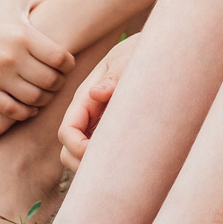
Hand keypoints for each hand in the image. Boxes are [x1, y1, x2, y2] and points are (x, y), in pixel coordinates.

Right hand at [0, 0, 73, 118]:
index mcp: (24, 35)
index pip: (62, 59)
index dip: (69, 65)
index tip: (66, 66)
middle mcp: (12, 57)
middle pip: (51, 81)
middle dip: (59, 84)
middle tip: (57, 82)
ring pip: (34, 99)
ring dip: (44, 100)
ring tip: (44, 94)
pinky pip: (13, 111)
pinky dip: (25, 112)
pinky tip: (28, 107)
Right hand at [57, 33, 140, 175]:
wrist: (156, 53)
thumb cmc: (138, 55)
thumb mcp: (126, 61)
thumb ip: (113, 77)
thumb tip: (97, 93)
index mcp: (84, 100)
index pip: (67, 131)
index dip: (76, 147)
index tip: (96, 154)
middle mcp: (87, 116)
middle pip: (69, 151)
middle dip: (82, 164)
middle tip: (111, 170)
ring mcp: (99, 127)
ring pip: (84, 157)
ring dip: (96, 167)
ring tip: (122, 170)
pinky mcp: (114, 133)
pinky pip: (104, 155)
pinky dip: (110, 165)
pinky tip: (130, 166)